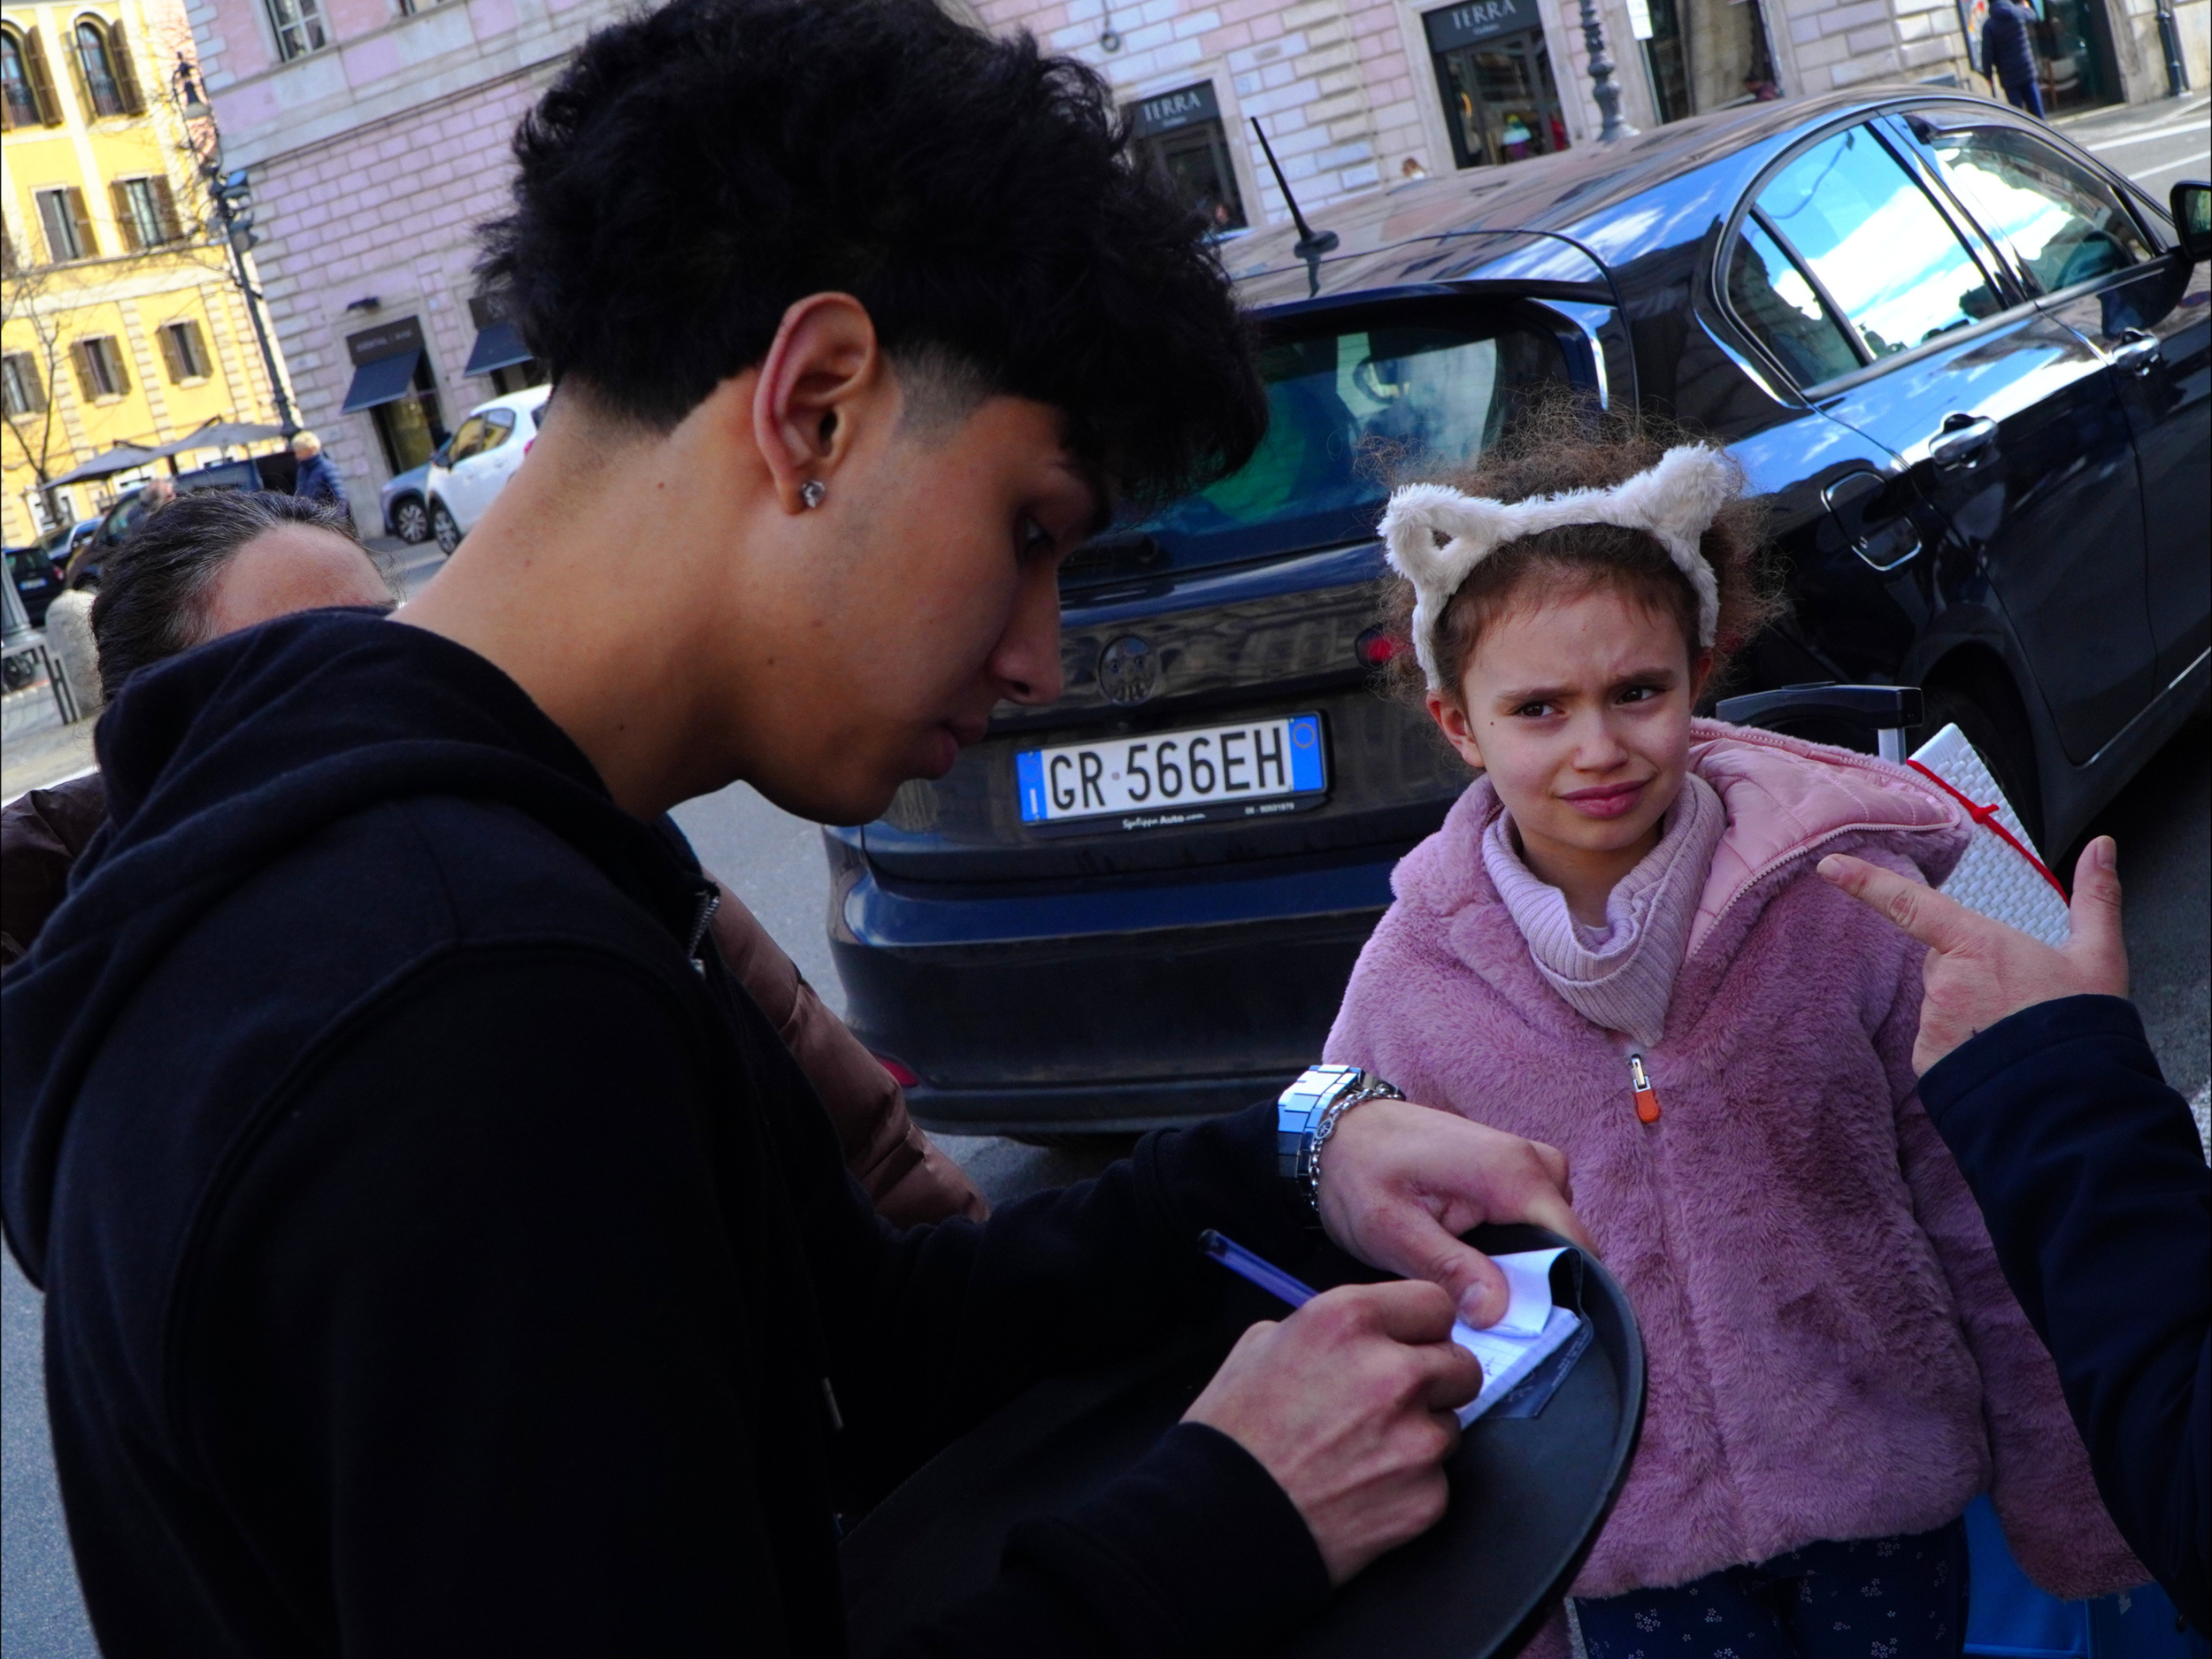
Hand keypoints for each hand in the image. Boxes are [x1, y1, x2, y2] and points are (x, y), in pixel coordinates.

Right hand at [1183, 1280, 1480, 1584]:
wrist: (1224, 1520)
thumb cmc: (1232, 1436)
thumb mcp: (1261, 1346)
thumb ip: (1325, 1329)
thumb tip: (1363, 1334)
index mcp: (1349, 1321)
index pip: (1434, 1304)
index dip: (1421, 1326)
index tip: (1413, 1342)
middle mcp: (1392, 1373)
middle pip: (1460, 1364)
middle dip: (1434, 1380)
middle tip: (1395, 1400)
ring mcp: (1416, 1438)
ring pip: (1451, 1425)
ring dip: (1420, 1434)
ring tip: (1365, 1451)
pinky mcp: (1426, 1496)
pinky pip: (1437, 1479)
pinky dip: (1409, 1484)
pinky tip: (1363, 1487)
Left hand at [1317, 1098, 1591, 1327]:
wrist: (1337, 1131)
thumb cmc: (1359, 1173)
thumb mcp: (1393, 1230)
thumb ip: (1450, 1269)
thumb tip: (1500, 1313)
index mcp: (1512, 1173)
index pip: (1577, 1248)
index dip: (1562, 1299)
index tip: (1530, 1336)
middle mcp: (1534, 1165)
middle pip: (1567, 1249)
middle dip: (1536, 1290)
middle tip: (1484, 1319)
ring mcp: (1528, 1167)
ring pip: (1552, 1242)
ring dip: (1522, 1273)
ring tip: (1470, 1292)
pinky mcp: (1514, 1177)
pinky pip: (1535, 1226)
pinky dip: (1512, 1254)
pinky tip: (1472, 1270)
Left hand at [1816, 837, 2127, 1073]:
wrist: (2073, 1102)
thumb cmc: (2083, 1027)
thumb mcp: (2099, 957)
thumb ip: (2096, 897)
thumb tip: (2102, 847)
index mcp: (1977, 945)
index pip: (1909, 904)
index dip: (1865, 882)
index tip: (1829, 867)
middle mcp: (1945, 982)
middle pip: (1942, 962)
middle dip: (1971, 973)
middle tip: (2017, 1000)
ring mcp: (1933, 1023)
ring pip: (1942, 1005)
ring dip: (1969, 1014)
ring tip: (2012, 1035)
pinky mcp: (1928, 1061)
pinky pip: (1938, 1042)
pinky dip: (1962, 1048)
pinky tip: (1995, 1059)